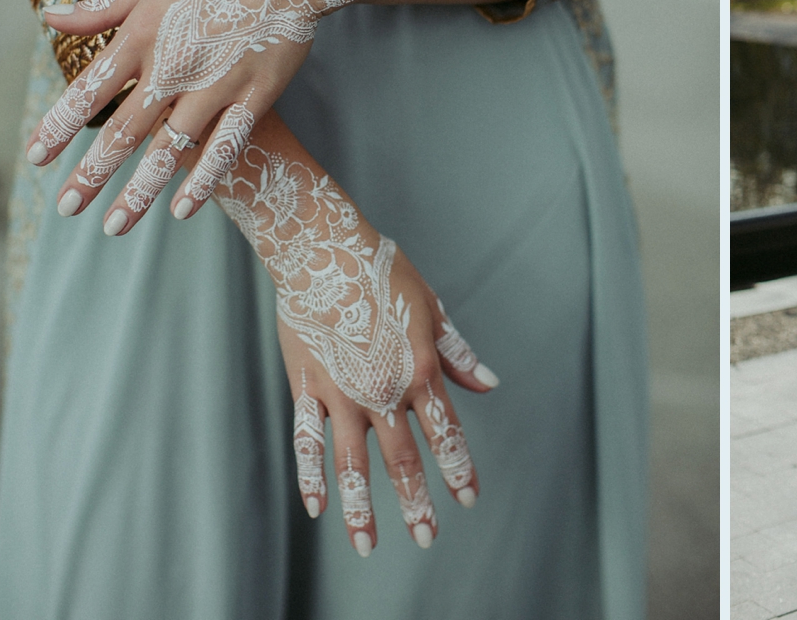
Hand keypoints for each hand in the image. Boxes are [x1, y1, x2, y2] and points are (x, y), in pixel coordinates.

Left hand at [26, 0, 407, 233]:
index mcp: (143, 33)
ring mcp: (216, 82)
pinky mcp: (255, 93)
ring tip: (114, 227)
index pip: (90, 90)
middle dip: (91, 173)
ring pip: (169, 147)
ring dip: (139, 190)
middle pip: (124, 129)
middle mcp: (173, 64)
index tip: (37, 156)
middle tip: (67, 207)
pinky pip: (225, 146)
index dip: (61, 125)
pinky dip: (203, 180)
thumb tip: (51, 16)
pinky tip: (182, 211)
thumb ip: (104, 7)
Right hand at [280, 254, 495, 555]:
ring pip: (354, 462)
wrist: (323, 249)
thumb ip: (458, 353)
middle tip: (427, 539)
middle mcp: (382, 389)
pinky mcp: (307, 386)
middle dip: (417, 502)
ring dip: (362, 508)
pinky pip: (308, 440)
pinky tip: (319, 507)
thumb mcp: (431, 308)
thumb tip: (489, 385)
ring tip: (369, 546)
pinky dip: (311, 475)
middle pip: (403, 458)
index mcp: (418, 369)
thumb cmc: (382, 272)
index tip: (469, 499)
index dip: (459, 468)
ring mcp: (342, 392)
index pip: (445, 431)